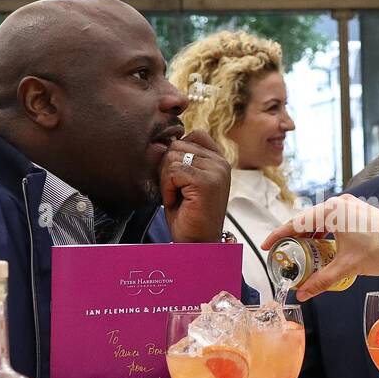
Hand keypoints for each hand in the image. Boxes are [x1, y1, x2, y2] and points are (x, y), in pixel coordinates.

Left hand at [160, 129, 230, 243]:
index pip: (193, 135)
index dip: (177, 154)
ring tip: (178, 198)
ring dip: (167, 180)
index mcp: (219, 159)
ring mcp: (216, 171)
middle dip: (168, 169)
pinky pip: (173, 171)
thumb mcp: (184, 180)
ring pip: (172, 157)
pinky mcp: (206, 182)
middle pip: (178, 145)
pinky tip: (177, 202)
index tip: (180, 179)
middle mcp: (221, 162)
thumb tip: (157, 143)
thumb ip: (178, 158)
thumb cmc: (187, 214)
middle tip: (177, 192)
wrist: (196, 242)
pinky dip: (168, 188)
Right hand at [261, 194, 378, 298]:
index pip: (296, 223)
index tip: (266, 246)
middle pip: (306, 220)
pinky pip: (333, 221)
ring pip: (320, 220)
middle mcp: (339, 203)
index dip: (278, 235)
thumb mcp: (347, 267)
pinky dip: (323, 233)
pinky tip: (321, 247)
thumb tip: (302, 294)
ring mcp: (350, 206)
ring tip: (300, 253)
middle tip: (282, 254)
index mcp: (332, 210)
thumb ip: (321, 280)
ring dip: (309, 236)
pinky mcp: (358, 211)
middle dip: (293, 238)